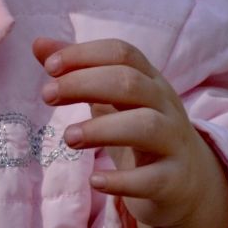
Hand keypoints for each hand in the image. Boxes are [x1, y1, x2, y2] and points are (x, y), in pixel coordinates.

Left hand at [33, 35, 227, 227]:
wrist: (188, 183)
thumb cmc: (139, 131)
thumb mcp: (112, 98)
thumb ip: (77, 71)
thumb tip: (39, 44)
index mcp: (149, 80)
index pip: (122, 53)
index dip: (85, 54)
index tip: (49, 67)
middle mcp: (165, 106)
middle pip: (130, 83)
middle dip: (84, 84)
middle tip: (47, 96)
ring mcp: (173, 143)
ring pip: (146, 126)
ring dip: (101, 129)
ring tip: (68, 137)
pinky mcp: (174, 181)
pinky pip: (152, 179)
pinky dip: (122, 181)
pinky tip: (94, 181)